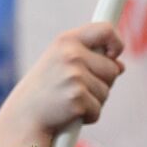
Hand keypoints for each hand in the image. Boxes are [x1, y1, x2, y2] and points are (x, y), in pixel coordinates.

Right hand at [0, 22, 125, 146]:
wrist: (25, 114)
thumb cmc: (46, 89)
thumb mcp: (63, 64)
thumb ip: (91, 60)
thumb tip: (120, 65)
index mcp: (67, 41)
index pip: (105, 30)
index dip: (117, 42)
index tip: (115, 54)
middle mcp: (71, 55)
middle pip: (112, 69)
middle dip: (102, 82)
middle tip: (76, 87)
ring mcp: (74, 76)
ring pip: (106, 92)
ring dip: (94, 101)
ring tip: (70, 99)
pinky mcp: (77, 98)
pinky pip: (98, 110)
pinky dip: (89, 116)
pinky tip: (70, 113)